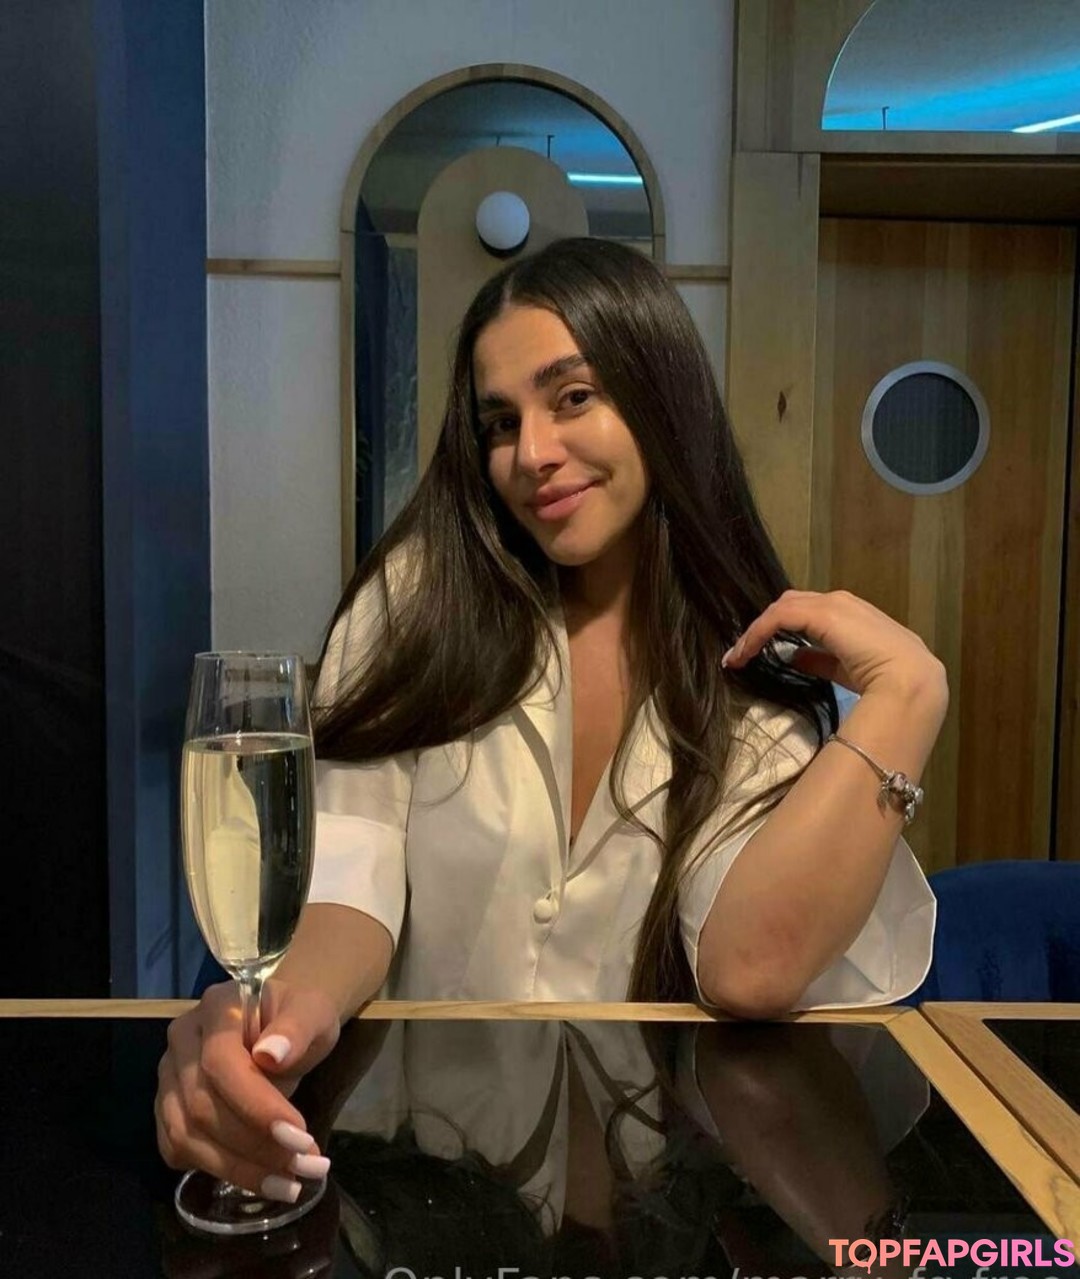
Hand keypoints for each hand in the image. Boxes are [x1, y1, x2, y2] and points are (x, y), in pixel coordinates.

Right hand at [155, 979, 340, 1200]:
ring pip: (187, 1135)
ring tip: (290, 1184)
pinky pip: (178, 1149)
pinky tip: (258, 1178)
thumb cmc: (299, 1017)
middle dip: (255, 1145)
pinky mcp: (168, 1109)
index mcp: (216, 1008)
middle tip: (307, 1165)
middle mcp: (182, 1040)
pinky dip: (217, 1171)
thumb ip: (297, 1028)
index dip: (256, 1105)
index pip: (221, 1062)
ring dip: (239, 1168)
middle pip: (202, 1105)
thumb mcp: (313, 1013)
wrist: (284, 1024)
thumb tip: (272, 1054)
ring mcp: (168, 1076)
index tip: (299, 1136)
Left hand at [722, 589, 946, 705]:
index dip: (777, 630)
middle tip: (741, 653)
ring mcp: (833, 604)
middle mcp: (841, 602)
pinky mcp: (823, 613)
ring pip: (782, 608)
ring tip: (736, 656)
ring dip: (756, 631)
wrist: (910, 682)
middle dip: (763, 626)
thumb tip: (794, 659)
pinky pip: (779, 617)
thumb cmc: (888, 682)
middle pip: (791, 604)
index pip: (806, 612)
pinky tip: (744, 653)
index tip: (754, 655)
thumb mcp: (846, 669)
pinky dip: (757, 633)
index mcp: (851, 615)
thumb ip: (821, 660)